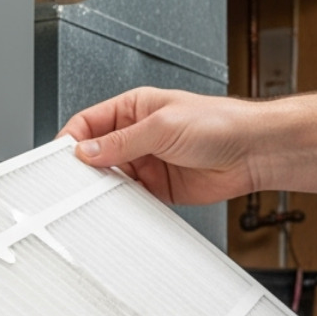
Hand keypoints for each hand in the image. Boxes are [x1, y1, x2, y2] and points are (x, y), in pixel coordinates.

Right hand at [59, 88, 274, 205]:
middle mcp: (139, 134)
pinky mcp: (160, 187)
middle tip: (75, 182)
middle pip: (98, 153)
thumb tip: (88, 150)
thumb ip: (122, 141)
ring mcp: (149, 161)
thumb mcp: (162, 126)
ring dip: (104, 187)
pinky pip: (132, 197)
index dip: (73, 140)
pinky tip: (120, 206)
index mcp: (135, 108)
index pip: (90, 122)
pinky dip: (123, 204)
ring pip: (112, 177)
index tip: (62, 158)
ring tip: (98, 195)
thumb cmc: (220, 122)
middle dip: (85, 167)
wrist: (254, 151)